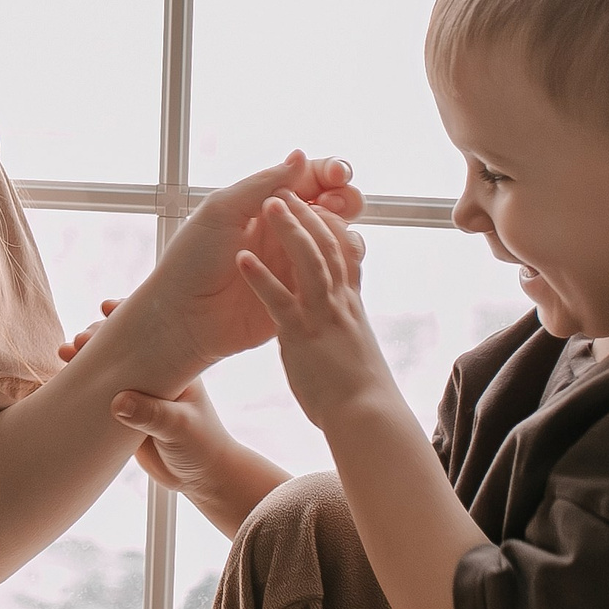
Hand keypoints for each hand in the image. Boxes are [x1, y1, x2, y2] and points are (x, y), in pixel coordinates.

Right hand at [60, 300, 246, 495]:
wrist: (201, 479)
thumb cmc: (202, 447)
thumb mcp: (180, 429)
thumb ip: (152, 416)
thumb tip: (118, 402)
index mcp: (176, 368)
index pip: (153, 333)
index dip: (130, 317)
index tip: (106, 309)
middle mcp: (155, 375)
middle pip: (123, 347)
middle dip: (98, 338)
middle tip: (78, 341)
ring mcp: (138, 393)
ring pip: (108, 369)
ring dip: (85, 360)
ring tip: (64, 354)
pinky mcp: (125, 414)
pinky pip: (100, 395)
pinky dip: (82, 386)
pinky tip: (63, 380)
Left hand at [133, 152, 365, 371]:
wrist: (181, 315)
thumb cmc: (191, 260)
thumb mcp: (222, 212)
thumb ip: (262, 185)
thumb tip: (301, 156)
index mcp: (267, 205)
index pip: (313, 179)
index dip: (332, 173)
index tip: (337, 175)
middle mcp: (286, 231)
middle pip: (336, 207)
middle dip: (346, 199)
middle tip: (334, 204)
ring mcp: (295, 264)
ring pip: (339, 241)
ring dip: (339, 231)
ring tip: (318, 231)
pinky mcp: (300, 297)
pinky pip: (330, 278)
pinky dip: (332, 265)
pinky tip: (314, 263)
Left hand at [237, 195, 401, 431]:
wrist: (365, 418)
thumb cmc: (361, 387)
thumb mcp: (354, 342)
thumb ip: (347, 313)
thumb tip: (344, 299)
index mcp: (349, 303)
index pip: (344, 252)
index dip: (330, 225)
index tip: (317, 204)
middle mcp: (339, 302)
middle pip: (328, 245)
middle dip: (309, 214)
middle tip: (288, 190)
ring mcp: (321, 315)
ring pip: (308, 261)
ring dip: (288, 231)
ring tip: (269, 206)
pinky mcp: (301, 335)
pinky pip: (280, 299)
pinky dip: (262, 277)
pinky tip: (243, 259)